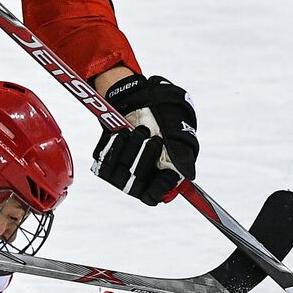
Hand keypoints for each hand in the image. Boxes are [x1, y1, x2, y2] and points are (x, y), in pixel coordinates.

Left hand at [93, 73, 197, 204]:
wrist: (139, 97)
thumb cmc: (163, 113)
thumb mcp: (178, 130)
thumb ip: (182, 154)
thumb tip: (189, 175)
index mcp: (163, 173)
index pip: (156, 195)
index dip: (155, 191)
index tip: (154, 183)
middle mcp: (142, 174)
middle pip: (136, 185)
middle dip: (144, 158)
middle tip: (153, 138)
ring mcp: (122, 168)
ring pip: (119, 175)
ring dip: (130, 149)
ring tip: (138, 130)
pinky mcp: (106, 157)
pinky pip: (103, 162)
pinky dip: (112, 145)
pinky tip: (121, 132)